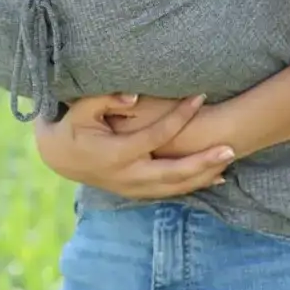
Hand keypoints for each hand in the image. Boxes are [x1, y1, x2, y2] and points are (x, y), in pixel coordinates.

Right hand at [33, 93, 235, 199]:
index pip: (158, 135)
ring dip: (203, 176)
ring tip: (228, 160)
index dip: (180, 116)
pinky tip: (213, 177)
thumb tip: (134, 98)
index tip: (200, 97)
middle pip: (174, 173)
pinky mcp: (135, 192)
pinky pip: (169, 192)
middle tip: (231, 148)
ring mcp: (132, 188)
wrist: (59, 157)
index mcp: (117, 153)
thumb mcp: (80, 109)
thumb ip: (105, 100)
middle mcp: (128, 176)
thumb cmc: (71, 127)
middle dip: (204, 161)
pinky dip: (192, 185)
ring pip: (175, 187)